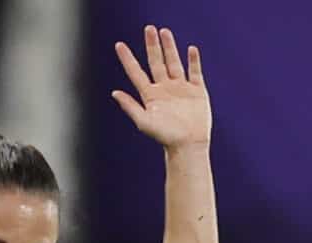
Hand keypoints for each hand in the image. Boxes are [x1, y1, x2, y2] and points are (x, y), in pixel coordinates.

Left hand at [112, 26, 209, 150]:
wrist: (188, 145)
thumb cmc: (165, 137)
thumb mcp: (144, 122)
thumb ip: (130, 106)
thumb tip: (114, 92)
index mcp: (150, 95)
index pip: (136, 72)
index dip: (127, 59)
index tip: (119, 45)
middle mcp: (164, 89)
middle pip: (156, 62)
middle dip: (152, 46)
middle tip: (148, 29)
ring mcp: (181, 88)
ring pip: (174, 63)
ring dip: (170, 47)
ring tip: (164, 31)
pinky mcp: (197, 91)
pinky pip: (195, 72)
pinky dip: (193, 61)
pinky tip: (191, 49)